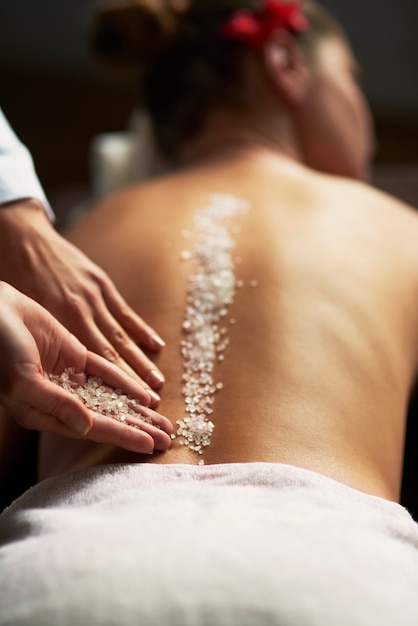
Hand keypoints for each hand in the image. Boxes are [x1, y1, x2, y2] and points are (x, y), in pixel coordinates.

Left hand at [0, 200, 164, 403]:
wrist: (22, 239)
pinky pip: (125, 312)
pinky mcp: (102, 283)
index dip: (109, 386)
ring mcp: (94, 297)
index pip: (89, 363)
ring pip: (121, 336)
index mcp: (58, 323)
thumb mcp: (22, 316)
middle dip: (132, 381)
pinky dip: (141, 330)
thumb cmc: (15, 279)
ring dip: (141, 361)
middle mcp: (80, 313)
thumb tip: (50, 374)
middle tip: (149, 403)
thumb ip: (40, 343)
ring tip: (158, 383)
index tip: (123, 406)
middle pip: (111, 354)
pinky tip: (157, 345)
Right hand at [0, 281, 172, 452]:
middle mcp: (60, 400)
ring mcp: (69, 378)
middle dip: (138, 428)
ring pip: (111, 398)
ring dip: (137, 410)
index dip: (122, 437)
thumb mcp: (24, 381)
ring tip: (164, 422)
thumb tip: (87, 427)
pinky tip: (146, 395)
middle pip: (107, 418)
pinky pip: (106, 372)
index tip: (150, 446)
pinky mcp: (75, 356)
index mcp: (43, 414)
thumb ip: (55, 403)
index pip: (91, 430)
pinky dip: (126, 382)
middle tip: (168, 438)